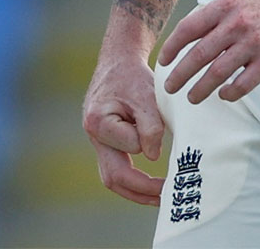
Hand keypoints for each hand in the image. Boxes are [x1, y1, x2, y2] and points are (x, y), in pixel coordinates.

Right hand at [82, 47, 165, 205]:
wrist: (118, 62)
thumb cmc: (132, 77)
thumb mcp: (146, 96)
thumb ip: (151, 127)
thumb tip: (153, 157)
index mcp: (98, 121)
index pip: (130, 145)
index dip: (148, 141)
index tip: (161, 131)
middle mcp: (92, 134)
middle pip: (112, 176)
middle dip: (141, 190)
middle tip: (167, 196)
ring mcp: (97, 141)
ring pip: (112, 178)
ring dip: (136, 191)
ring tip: (160, 198)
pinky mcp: (105, 142)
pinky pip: (116, 169)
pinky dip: (133, 180)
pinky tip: (151, 185)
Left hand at [159, 0, 259, 103]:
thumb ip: (217, 13)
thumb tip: (192, 32)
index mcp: (224, 5)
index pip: (188, 28)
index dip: (172, 47)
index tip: (164, 61)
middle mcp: (236, 24)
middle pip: (198, 54)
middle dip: (180, 74)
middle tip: (169, 87)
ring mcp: (253, 43)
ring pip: (218, 73)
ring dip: (201, 89)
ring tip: (192, 98)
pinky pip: (244, 83)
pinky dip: (230, 93)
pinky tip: (224, 96)